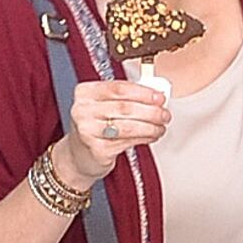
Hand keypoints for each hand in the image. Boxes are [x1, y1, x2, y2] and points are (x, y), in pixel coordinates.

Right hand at [52, 76, 166, 190]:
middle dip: (151, 111)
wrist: (78, 155)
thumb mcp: (104, 106)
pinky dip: (144, 138)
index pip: (119, 88)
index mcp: (85, 92)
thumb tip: (156, 95)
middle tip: (164, 114)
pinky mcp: (97, 149)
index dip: (143, 92)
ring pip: (128, 126)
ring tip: (160, 127)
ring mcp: (87, 131)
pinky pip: (127, 142)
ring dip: (150, 127)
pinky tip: (151, 136)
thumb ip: (126, 98)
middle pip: (125, 107)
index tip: (159, 97)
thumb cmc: (94, 126)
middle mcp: (82, 110)